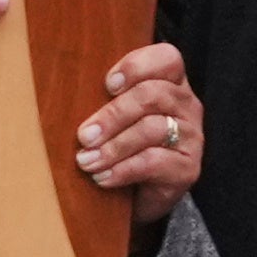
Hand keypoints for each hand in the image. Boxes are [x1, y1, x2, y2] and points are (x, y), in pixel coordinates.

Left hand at [71, 40, 203, 196]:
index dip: (137, 66)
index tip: (107, 84)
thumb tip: (65, 93)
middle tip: (84, 136)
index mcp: (170, 83)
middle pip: (153, 94)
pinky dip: (123, 170)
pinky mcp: (188, 168)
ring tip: (87, 161)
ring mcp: (191, 137)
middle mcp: (186, 105)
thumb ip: (101, 98)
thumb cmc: (120, 147)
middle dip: (113, 114)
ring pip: (152, 129)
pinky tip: (102, 177)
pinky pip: (154, 162)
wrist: (136, 197)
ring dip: (113, 146)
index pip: (167, 58)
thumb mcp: (111, 117)